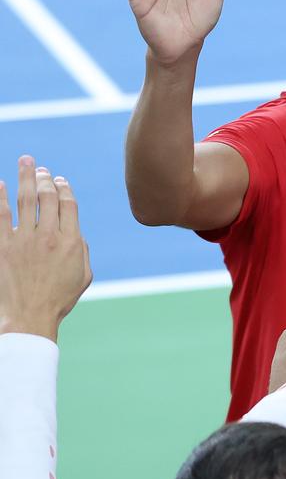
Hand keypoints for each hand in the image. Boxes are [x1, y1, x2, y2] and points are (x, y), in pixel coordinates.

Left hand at [0, 157, 92, 340]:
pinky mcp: (4, 247)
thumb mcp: (84, 276)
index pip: (68, 204)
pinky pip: (0, 216)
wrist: (29, 316)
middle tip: (41, 169)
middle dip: (45, 179)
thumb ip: (82, 250)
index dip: (64, 188)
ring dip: (26, 178)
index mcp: (71, 242)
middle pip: (48, 198)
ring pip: (25, 200)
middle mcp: (49, 237)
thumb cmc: (59, 299)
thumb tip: (76, 231)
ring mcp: (24, 240)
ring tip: (26, 162)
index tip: (59, 180)